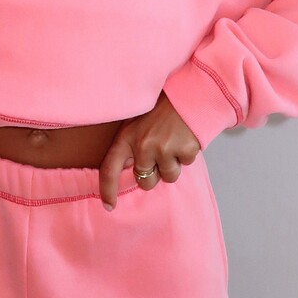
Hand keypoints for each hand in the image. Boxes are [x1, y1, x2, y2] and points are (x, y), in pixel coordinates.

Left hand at [99, 92, 200, 209]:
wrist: (189, 91)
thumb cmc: (163, 108)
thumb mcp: (137, 122)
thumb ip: (131, 145)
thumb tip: (131, 171)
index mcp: (127, 137)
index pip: (109, 169)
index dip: (107, 190)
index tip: (109, 206)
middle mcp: (143, 145)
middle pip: (145, 181)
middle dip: (154, 173)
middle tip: (161, 151)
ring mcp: (164, 148)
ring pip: (168, 177)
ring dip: (173, 164)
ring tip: (174, 141)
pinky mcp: (184, 150)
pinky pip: (185, 166)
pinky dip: (187, 155)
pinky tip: (185, 137)